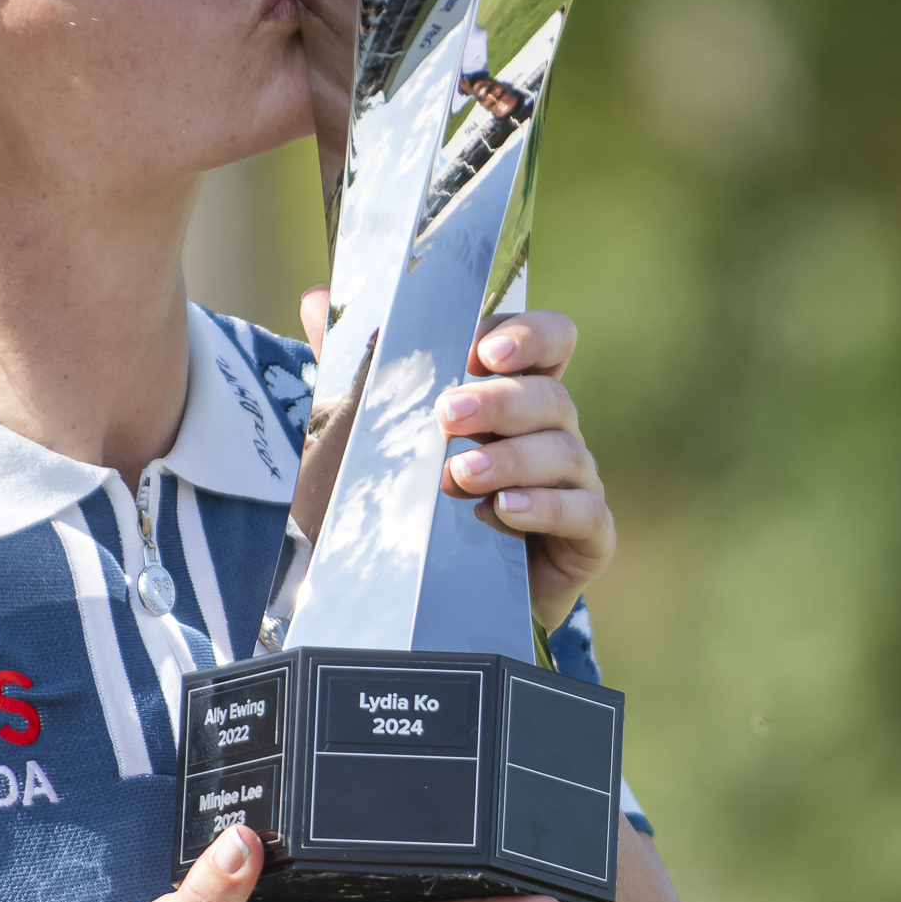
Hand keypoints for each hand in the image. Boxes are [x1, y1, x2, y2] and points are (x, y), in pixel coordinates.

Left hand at [297, 292, 613, 634]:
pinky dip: (544, 507)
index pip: (548, 341)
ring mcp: (576, 484)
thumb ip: (356, 370)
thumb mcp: (379, 434)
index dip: (528, 335)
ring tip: (460, 473)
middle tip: (447, 414)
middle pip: (550, 396)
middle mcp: (554, 433)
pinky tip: (503, 511)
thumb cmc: (418, 504)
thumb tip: (312, 300)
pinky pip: (584, 513)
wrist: (443, 600)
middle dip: (499, 400)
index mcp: (517, 395)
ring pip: (564, 452)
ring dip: (511, 458)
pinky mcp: (588, 537)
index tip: (483, 350)